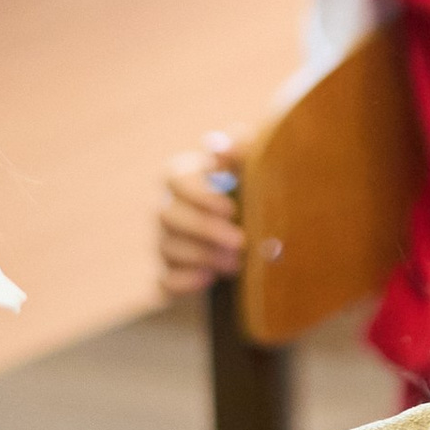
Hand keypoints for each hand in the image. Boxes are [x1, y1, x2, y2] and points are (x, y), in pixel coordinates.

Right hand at [159, 132, 244, 295]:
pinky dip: (184, 282)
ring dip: (202, 256)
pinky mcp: (172, 274)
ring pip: (166, 249)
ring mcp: (167, 242)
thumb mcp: (254, 165)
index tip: (230, 209)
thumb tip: (220, 147)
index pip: (173, 178)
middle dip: (204, 230)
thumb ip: (243, 147)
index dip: (198, 195)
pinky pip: (164, 282)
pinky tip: (209, 279)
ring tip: (237, 263)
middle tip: (240, 241)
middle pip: (166, 216)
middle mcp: (169, 208)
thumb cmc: (255, 191)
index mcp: (185, 176)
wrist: (265, 238)